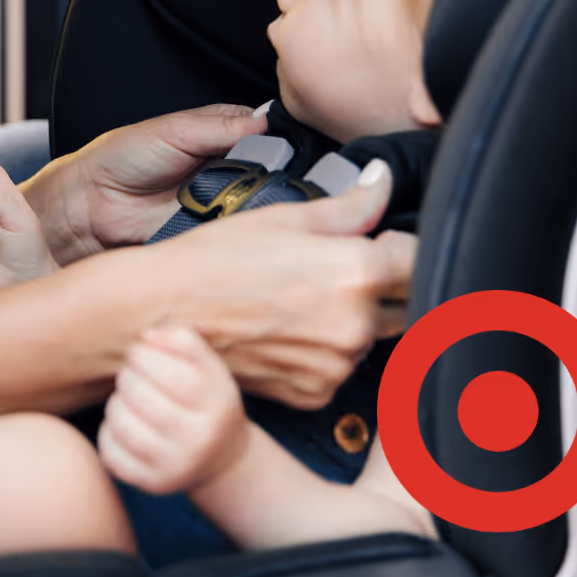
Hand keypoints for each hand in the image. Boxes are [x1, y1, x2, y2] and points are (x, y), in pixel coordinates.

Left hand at [22, 103, 267, 263]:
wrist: (90, 204)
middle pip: (270, 170)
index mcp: (220, 134)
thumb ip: (221, 127)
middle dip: (274, 173)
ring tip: (246, 195)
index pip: (266, 133)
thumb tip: (265, 122)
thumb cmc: (122, 157)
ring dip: (258, 200)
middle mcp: (225, 166)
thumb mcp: (175, 131)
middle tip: (265, 174)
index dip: (278, 139)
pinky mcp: (210, 229)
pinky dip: (240, 227)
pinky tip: (237, 220)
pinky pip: (237, 230)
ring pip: (259, 201)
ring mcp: (221, 199)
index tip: (285, 146)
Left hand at [99, 326, 249, 494]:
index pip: (170, 373)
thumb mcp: (210, 368)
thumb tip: (147, 336)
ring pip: (121, 423)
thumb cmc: (206, 401)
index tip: (139, 351)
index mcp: (217, 405)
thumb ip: (183, 341)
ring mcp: (175, 467)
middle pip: (141, 396)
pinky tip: (123, 425)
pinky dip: (108, 431)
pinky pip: (110, 452)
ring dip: (116, 402)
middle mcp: (199, 440)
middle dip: (127, 376)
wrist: (221, 460)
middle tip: (132, 374)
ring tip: (128, 399)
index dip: (143, 355)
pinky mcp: (152, 484)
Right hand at [137, 160, 414, 409]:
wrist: (159, 314)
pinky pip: (339, 369)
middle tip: (332, 274)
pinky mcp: (315, 393)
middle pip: (404, 302)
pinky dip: (324, 353)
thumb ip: (348, 206)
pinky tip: (288, 332)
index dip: (398, 247)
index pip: (417, 258)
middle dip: (382, 286)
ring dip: (353, 322)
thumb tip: (382, 183)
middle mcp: (355, 324)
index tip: (380, 245)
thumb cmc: (211, 261)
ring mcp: (336, 364)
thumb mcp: (281, 217)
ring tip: (299, 303)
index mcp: (356, 271)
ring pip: (371, 338)